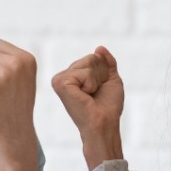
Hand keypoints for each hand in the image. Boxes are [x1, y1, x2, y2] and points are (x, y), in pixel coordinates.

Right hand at [51, 46, 124, 169]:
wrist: (104, 123)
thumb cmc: (108, 107)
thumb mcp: (111, 79)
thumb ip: (106, 62)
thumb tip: (99, 47)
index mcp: (73, 76)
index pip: (93, 57)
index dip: (104, 73)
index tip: (99, 90)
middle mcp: (64, 76)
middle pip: (91, 58)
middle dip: (101, 75)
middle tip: (95, 93)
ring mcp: (60, 79)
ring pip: (88, 62)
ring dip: (96, 80)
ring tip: (90, 95)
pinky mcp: (60, 83)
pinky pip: (84, 72)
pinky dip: (91, 83)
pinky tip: (85, 95)